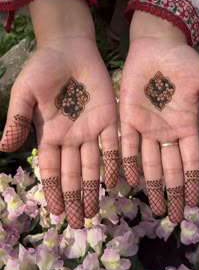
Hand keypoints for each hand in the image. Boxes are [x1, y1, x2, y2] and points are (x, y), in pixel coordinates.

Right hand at [0, 0, 118, 228]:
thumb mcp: (25, 92)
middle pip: (73, 174)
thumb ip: (17, 118)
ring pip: (93, 165)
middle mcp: (71, 138)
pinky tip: (115, 181)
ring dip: (93, 188)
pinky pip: (113, 146)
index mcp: (50, 134)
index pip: (52, 169)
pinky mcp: (109, 119)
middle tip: (78, 222)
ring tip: (93, 210)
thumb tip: (3, 147)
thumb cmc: (44, 68)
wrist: (70, 47)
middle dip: (74, 197)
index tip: (55, 212)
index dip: (53, 190)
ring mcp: (91, 130)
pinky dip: (114, 163)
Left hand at [120, 12, 198, 222]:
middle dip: (173, 192)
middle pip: (170, 169)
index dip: (192, 182)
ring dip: (153, 186)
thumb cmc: (182, 63)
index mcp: (186, 127)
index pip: (191, 162)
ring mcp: (146, 129)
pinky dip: (130, 163)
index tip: (194, 203)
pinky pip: (129, 147)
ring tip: (156, 207)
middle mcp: (166, 133)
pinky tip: (132, 181)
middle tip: (174, 216)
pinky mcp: (128, 120)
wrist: (156, 47)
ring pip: (150, 164)